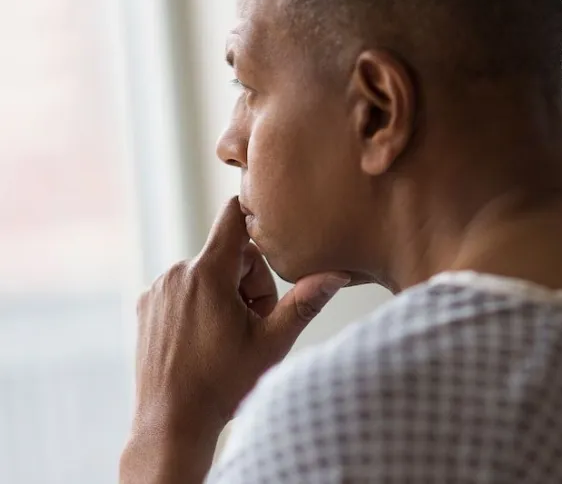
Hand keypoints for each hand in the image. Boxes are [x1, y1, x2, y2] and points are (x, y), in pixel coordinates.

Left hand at [121, 197, 349, 482]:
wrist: (172, 421)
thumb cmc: (224, 383)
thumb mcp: (273, 343)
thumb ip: (304, 302)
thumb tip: (338, 275)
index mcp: (208, 274)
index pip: (233, 217)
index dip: (255, 219)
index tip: (270, 228)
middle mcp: (177, 273)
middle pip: (229, 256)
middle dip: (248, 282)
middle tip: (253, 323)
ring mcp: (157, 290)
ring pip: (206, 274)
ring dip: (224, 296)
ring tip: (228, 337)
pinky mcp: (146, 308)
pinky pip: (183, 290)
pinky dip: (199, 306)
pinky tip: (204, 341)